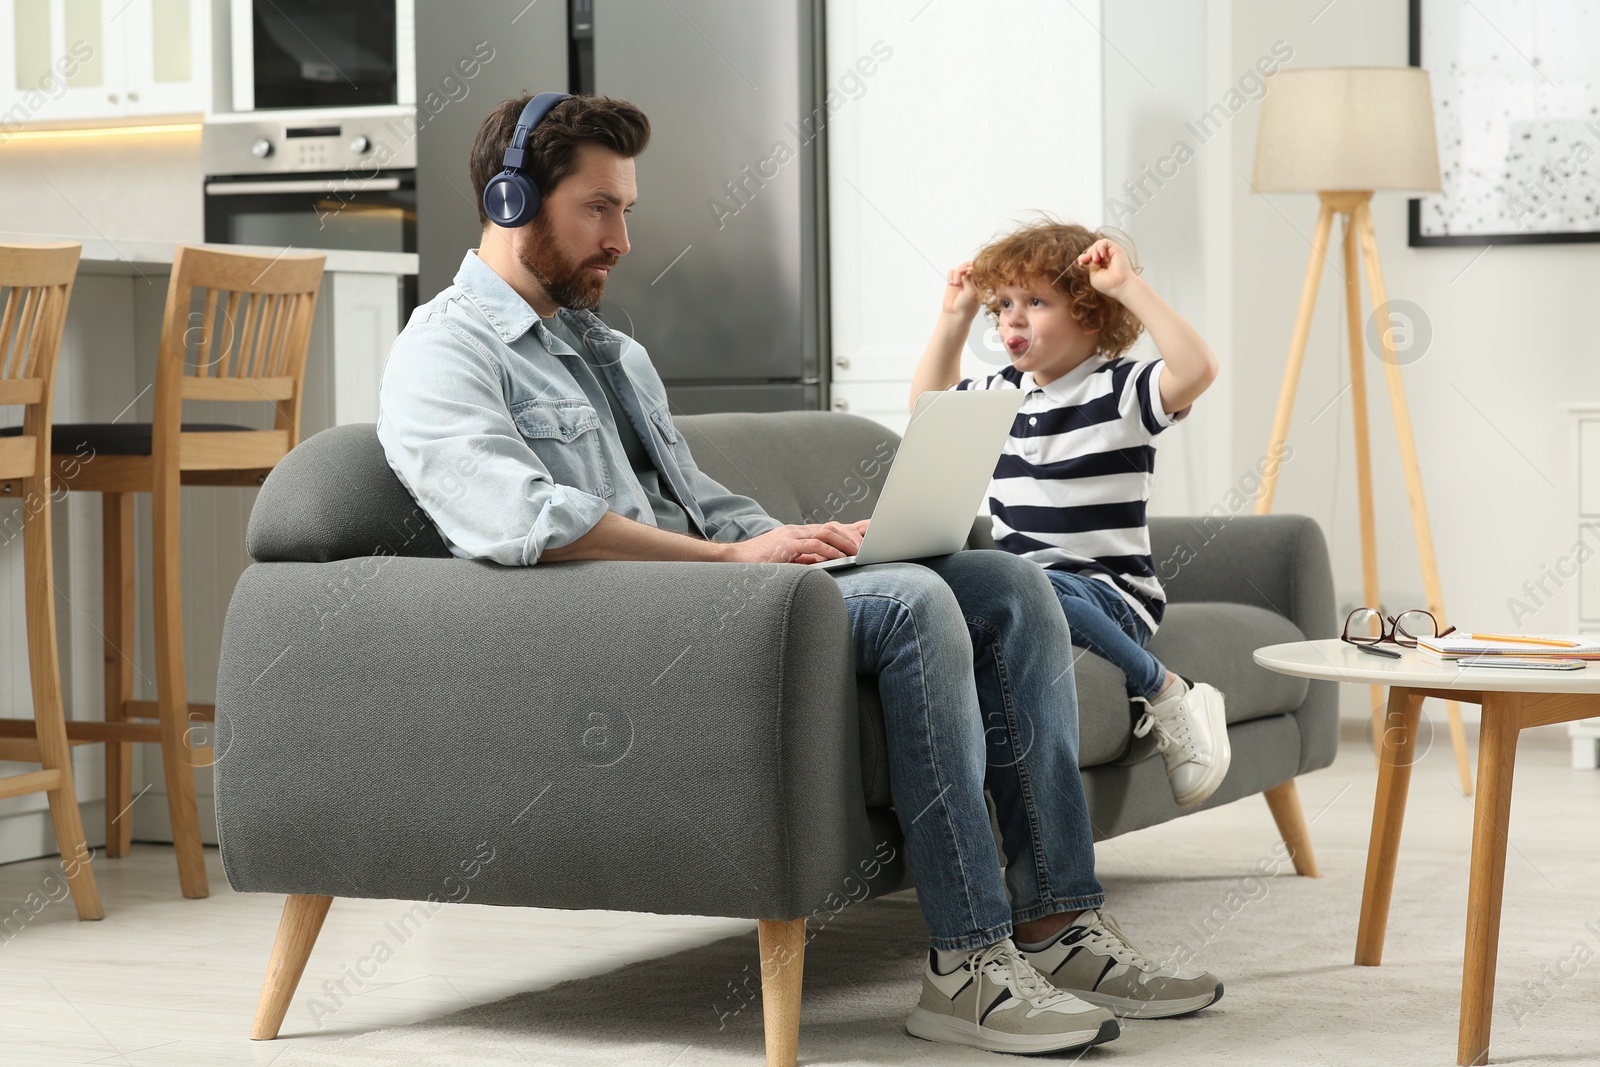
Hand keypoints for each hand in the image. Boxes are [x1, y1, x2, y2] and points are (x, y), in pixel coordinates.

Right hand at [723, 520, 867, 564]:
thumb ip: (807, 559)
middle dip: (854, 535)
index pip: (831, 528)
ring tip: (859, 552)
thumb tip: (829, 563)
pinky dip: (830, 551)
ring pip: (826, 532)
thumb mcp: (789, 561)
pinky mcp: (785, 545)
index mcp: (799, 534)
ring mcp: (791, 536)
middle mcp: (797, 531)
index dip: (852, 529)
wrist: (733, 561)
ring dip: (845, 542)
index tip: (871, 533)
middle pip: (833, 526)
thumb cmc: (759, 565)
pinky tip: (841, 558)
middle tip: (870, 546)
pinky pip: (813, 545)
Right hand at [941, 260, 981, 321]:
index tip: (970, 269)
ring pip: (959, 268)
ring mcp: (961, 281)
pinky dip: (951, 275)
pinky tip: (951, 282)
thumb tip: (968, 269)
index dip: (974, 267)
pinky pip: (951, 272)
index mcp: (979, 282)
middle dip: (964, 267)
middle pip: (968, 266)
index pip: (978, 269)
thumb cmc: (967, 307)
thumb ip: (970, 280)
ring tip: (955, 282)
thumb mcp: (972, 293)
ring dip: (957, 273)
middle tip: (962, 271)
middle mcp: (971, 280)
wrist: (955, 315)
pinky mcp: (952, 282)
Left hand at [1077, 238, 1135, 297]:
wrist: (1120, 285)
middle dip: (1088, 254)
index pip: (1089, 255)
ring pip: (1098, 244)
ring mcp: (1111, 253)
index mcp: (1100, 264)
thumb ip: (1088, 265)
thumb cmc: (1108, 284)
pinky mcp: (1116, 249)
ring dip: (1093, 250)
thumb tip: (1084, 257)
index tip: (1081, 264)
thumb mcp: (1093, 275)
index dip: (1083, 257)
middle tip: (1086, 261)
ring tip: (1096, 260)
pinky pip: (1104, 242)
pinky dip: (1100, 247)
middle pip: (1092, 248)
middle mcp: (1106, 258)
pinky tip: (1102, 256)